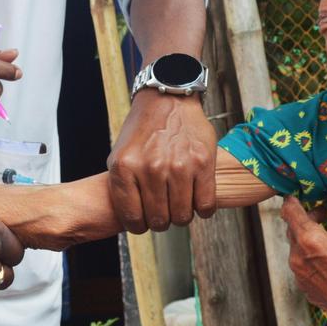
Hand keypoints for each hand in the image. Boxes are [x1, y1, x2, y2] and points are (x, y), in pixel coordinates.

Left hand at [107, 92, 216, 232]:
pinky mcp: (203, 163)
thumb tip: (133, 220)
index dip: (140, 226)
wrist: (167, 99)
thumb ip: (123, 187)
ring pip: (183, 216)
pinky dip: (203, 210)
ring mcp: (178, 166)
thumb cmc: (143, 131)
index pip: (133, 219)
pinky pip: (206, 205)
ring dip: (182, 215)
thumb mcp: (120, 155)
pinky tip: (197, 200)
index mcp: (125, 168)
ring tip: (179, 203)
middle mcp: (151, 168)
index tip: (144, 221)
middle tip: (164, 211)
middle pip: (160, 221)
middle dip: (162, 221)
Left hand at [280, 197, 326, 325]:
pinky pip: (303, 267)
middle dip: (306, 220)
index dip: (292, 201)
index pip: (290, 212)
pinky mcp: (306, 290)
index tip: (298, 195)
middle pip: (292, 230)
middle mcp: (298, 258)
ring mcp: (300, 277)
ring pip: (297, 250)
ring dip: (309, 240)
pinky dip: (312, 259)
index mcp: (310, 241)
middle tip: (323, 214)